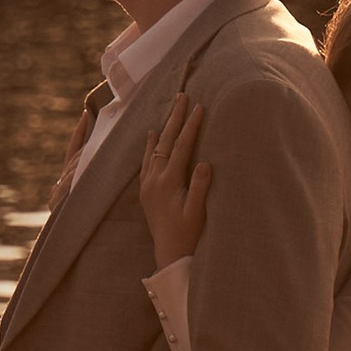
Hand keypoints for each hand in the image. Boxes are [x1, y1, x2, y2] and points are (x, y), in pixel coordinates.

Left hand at [138, 92, 211, 266]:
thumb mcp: (198, 212)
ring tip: (170, 109)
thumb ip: (199, 187)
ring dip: (164, 127)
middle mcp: (154, 180)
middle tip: (182, 96)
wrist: (169, 254)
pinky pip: (146, 160)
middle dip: (175, 117)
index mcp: (168, 183)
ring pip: (154, 148)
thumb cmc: (189, 234)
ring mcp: (148, 184)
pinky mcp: (146, 190)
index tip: (200, 106)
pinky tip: (152, 136)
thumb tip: (204, 162)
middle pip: (166, 141)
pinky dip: (150, 145)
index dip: (191, 126)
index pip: (182, 146)